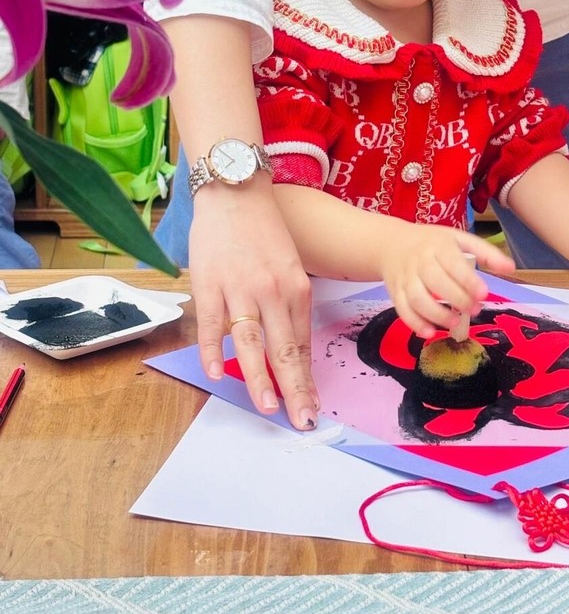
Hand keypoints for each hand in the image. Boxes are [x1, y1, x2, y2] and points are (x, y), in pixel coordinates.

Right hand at [189, 179, 317, 430]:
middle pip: (284, 350)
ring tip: (268, 407)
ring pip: (251, 342)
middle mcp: (273, 291)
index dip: (307, 379)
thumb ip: (289, 306)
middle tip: (302, 421)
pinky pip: (211, 324)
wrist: (236, 192)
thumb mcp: (290, 266)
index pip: (302, 344)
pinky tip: (216, 373)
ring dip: (259, 379)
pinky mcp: (209, 284)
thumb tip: (290, 349)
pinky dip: (213, 350)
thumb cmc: (264, 231)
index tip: (313, 407)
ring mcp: (240, 289)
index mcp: (296, 288)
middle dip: (295, 390)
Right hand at [379, 223, 514, 337]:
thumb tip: (511, 267)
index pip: (453, 263)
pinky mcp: (395, 292)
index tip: (484, 294)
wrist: (390, 243)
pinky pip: (402, 310)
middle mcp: (420, 261)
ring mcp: (405, 277)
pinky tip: (430, 333)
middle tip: (475, 310)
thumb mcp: (458, 239)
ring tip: (454, 323)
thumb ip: (485, 253)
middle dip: (457, 299)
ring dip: (436, 314)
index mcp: (438, 245)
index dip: (468, 280)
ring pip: (417, 298)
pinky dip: (415, 323)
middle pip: (436, 281)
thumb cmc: (432, 243)